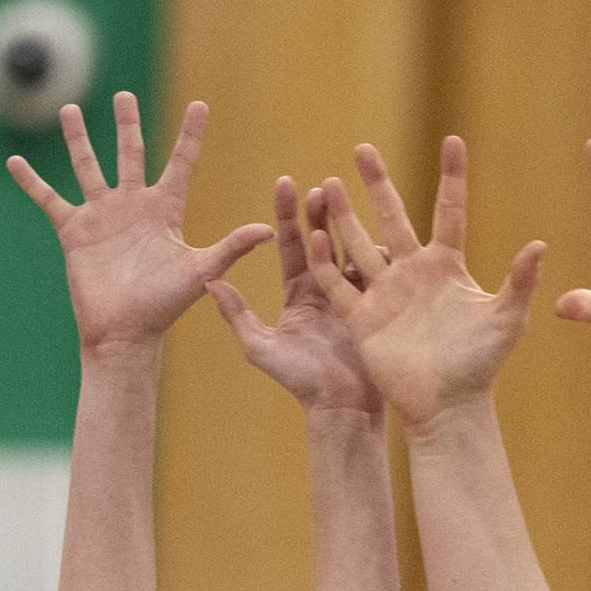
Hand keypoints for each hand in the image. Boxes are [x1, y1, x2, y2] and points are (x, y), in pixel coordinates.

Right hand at [7, 92, 272, 351]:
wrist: (126, 333)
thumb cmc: (165, 307)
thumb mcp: (201, 272)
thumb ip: (231, 247)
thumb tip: (267, 230)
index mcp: (164, 212)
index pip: (180, 163)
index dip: (191, 135)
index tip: (200, 105)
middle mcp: (133, 207)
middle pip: (131, 154)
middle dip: (128, 125)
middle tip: (125, 96)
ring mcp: (102, 217)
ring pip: (88, 166)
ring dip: (78, 139)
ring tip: (70, 109)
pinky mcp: (74, 231)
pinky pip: (48, 199)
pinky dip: (31, 181)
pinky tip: (14, 160)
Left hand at [207, 178, 381, 415]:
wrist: (341, 408)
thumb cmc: (300, 382)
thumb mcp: (261, 347)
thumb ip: (236, 314)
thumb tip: (208, 281)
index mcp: (299, 295)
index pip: (291, 246)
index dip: (288, 215)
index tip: (286, 182)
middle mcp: (327, 291)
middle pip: (324, 242)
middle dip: (322, 212)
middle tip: (322, 184)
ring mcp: (355, 298)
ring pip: (353, 253)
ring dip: (352, 225)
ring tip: (351, 198)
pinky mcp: (378, 309)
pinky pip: (379, 276)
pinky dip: (380, 254)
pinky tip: (383, 233)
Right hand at [304, 136, 545, 426]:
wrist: (449, 406)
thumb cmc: (481, 365)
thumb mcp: (507, 321)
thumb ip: (520, 282)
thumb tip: (539, 245)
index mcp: (447, 266)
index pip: (449, 211)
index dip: (452, 177)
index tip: (453, 140)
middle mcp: (412, 273)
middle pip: (392, 217)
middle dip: (377, 183)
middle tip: (362, 148)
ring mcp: (385, 294)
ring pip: (358, 244)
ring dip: (343, 216)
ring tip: (329, 184)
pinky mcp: (362, 319)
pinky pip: (338, 285)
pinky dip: (325, 263)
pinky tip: (312, 236)